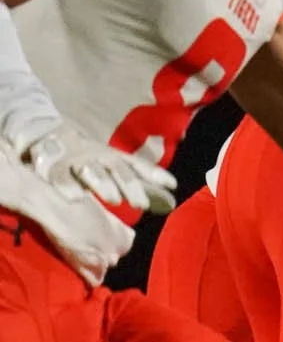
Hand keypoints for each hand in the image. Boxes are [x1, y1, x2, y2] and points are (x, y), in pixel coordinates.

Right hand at [18, 123, 178, 215]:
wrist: (51, 137)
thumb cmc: (91, 158)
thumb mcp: (114, 166)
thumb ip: (140, 182)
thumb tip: (171, 202)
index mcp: (114, 156)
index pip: (137, 165)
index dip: (155, 174)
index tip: (173, 185)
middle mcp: (98, 156)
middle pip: (117, 169)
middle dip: (130, 185)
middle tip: (141, 204)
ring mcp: (77, 161)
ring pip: (92, 171)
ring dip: (103, 184)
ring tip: (113, 199)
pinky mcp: (54, 167)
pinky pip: (61, 177)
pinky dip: (68, 186)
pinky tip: (76, 198)